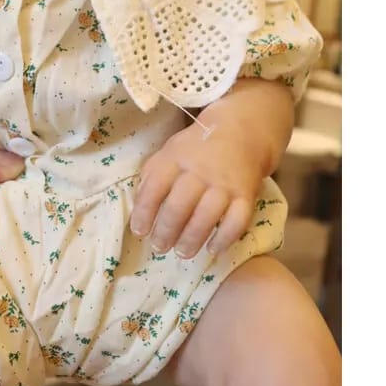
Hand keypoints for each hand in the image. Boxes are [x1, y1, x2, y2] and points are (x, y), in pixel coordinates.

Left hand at [129, 119, 263, 258]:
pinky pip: (237, 221)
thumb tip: (139, 207)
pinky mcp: (246, 194)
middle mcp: (200, 170)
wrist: (241, 133)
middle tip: (159, 248)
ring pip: (207, 216)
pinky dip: (225, 238)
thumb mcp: (169, 152)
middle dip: (166, 232)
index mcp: (176, 158)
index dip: (144, 212)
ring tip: (182, 253)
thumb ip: (152, 175)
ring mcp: (225, 183)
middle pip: (179, 206)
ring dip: (192, 239)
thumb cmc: (197, 148)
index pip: (155, 187)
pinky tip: (214, 249)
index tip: (139, 231)